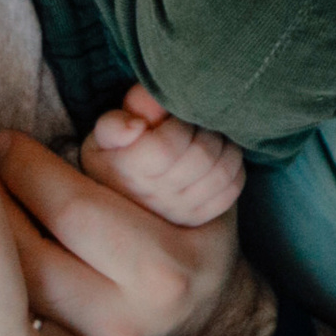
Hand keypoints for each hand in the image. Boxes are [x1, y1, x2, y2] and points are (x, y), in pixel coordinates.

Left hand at [0, 122, 271, 335]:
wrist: (207, 333)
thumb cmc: (195, 241)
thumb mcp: (201, 186)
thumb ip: (164, 139)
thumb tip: (130, 104)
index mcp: (161, 268)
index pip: (71, 206)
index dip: (25, 165)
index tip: (4, 141)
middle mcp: (122, 319)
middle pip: (27, 252)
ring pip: (9, 288)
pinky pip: (11, 316)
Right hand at [79, 86, 245, 229]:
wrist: (120, 202)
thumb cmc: (114, 156)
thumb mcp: (103, 137)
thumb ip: (115, 124)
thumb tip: (137, 126)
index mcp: (127, 174)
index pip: (166, 147)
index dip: (176, 124)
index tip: (171, 117)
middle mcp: (155, 198)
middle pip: (200, 156)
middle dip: (202, 129)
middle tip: (193, 122)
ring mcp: (180, 212)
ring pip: (221, 171)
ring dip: (222, 145)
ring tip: (207, 135)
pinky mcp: (199, 218)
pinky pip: (231, 188)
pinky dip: (232, 166)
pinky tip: (217, 156)